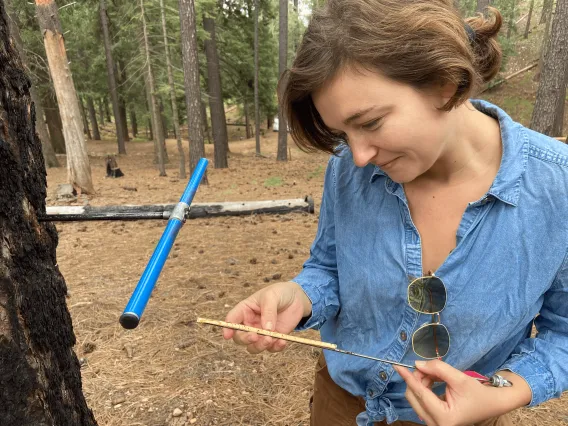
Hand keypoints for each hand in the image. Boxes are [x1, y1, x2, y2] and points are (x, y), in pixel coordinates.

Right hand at [223, 281, 311, 353]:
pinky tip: (282, 341)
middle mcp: (250, 324)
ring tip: (271, 339)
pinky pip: (271, 348)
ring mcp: (261, 333)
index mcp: (245, 310)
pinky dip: (275, 348)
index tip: (227, 336)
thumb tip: (266, 330)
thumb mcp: (272, 297)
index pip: (232, 320)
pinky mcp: (274, 339)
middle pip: (240, 337)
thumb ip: (268, 312)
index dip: (227, 328)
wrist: (297, 298)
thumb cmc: (279, 293)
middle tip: (255, 336)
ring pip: (253, 347)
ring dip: (260, 346)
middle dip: (245, 339)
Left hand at [394, 360, 530, 425]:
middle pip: (414, 397)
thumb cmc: (478, 393)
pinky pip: (422, 402)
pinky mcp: (435, 420)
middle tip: (425, 366)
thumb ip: (437, 369)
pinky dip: (424, 388)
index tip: (397, 366)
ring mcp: (435, 424)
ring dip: (421, 383)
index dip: (408, 378)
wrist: (492, 404)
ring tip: (434, 373)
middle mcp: (437, 425)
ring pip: (416, 399)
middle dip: (417, 379)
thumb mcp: (459, 378)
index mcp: (444, 417)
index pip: (420, 394)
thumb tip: (417, 364)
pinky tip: (433, 380)